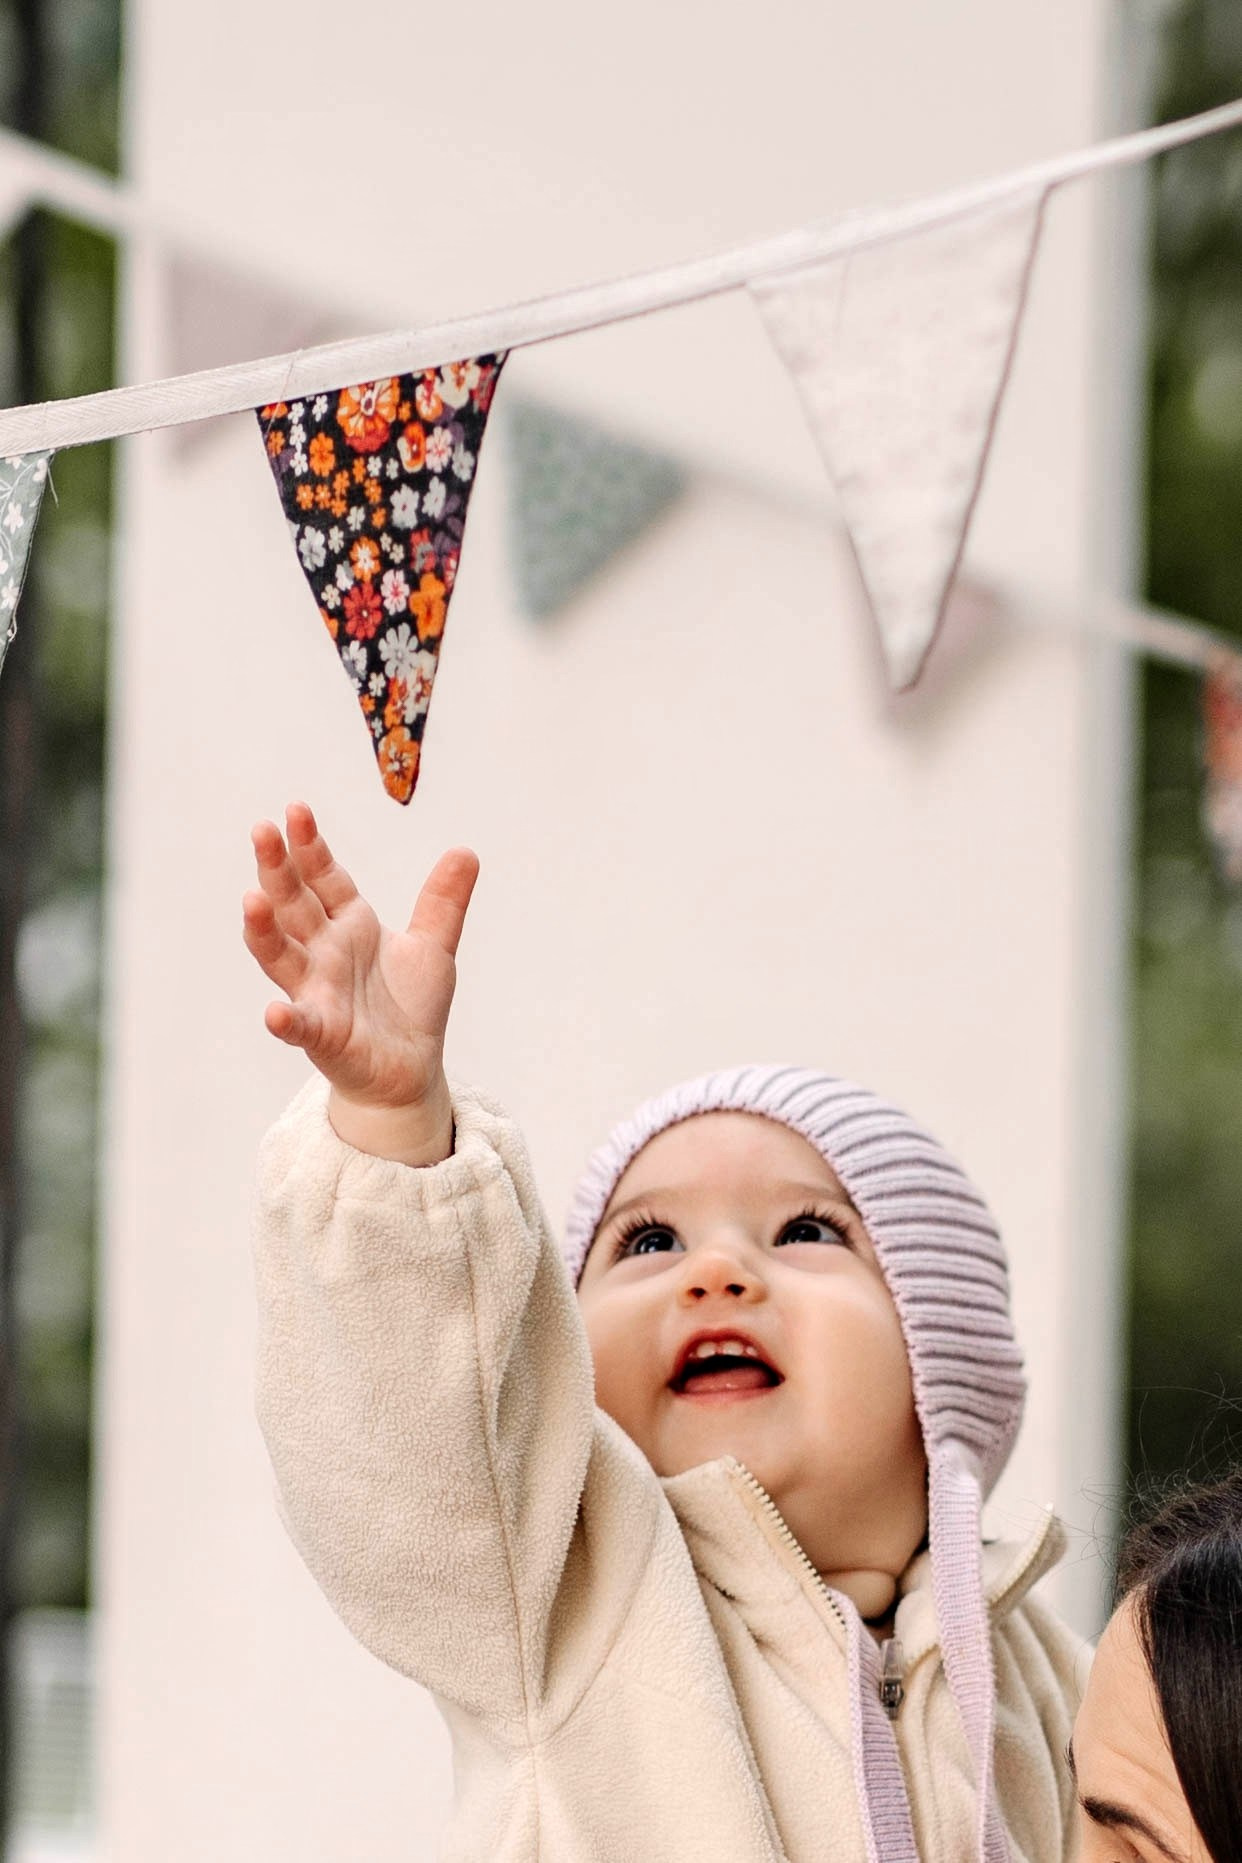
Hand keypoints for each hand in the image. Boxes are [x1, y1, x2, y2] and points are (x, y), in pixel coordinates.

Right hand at [242, 801, 477, 1164]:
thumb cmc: (409, 1007)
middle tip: (262, 830)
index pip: (324, 878)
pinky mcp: (324, 1035)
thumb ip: (443, 902)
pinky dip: (285, 1019)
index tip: (297, 810)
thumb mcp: (433, 947)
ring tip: (252, 900)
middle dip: (277, 869)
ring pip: (281, 957)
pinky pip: (300, 1026)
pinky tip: (275, 1011)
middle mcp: (324, 953)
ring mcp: (317, 993)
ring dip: (264, 930)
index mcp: (349, 926)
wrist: (410, 1071)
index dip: (310, 846)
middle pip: (293, 905)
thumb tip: (466, 851)